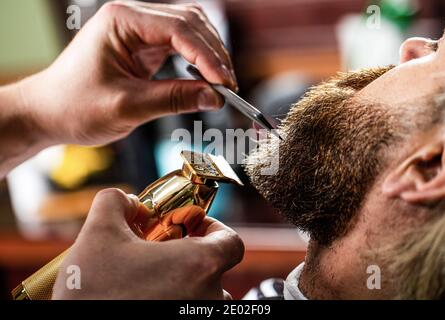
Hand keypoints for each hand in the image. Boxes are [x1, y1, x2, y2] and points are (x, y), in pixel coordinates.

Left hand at [20, 1, 236, 145]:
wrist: (49, 113)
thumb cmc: (75, 106)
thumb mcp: (127, 106)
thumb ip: (173, 99)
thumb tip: (215, 97)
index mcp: (122, 20)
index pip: (179, 28)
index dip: (208, 56)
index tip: (226, 84)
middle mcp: (132, 17)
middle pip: (190, 22)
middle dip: (214, 54)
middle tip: (228, 87)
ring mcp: (139, 30)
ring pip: (190, 30)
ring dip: (209, 55)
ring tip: (222, 84)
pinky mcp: (144, 46)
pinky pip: (180, 45)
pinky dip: (197, 61)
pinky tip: (205, 78)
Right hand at [52, 188, 243, 299]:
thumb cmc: (94, 291)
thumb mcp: (98, 232)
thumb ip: (115, 202)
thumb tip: (126, 201)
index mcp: (199, 265)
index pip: (232, 243)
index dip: (215, 230)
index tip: (193, 228)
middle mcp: (207, 297)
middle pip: (217, 271)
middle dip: (194, 259)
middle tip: (165, 254)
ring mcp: (198, 319)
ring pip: (205, 298)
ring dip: (188, 285)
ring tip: (154, 280)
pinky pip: (192, 312)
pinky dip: (178, 301)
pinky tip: (146, 297)